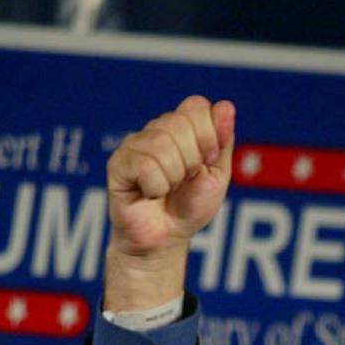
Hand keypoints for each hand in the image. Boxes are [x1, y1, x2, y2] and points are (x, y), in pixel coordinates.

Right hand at [104, 96, 235, 310]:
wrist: (167, 238)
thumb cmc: (190, 205)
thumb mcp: (218, 174)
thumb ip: (222, 141)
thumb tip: (226, 106)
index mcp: (183, 125)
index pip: (198, 106)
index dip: (209, 136)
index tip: (208, 161)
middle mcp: (157, 129)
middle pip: (180, 123)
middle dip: (192, 160)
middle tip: (185, 180)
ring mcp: (135, 144)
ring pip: (162, 145)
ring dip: (174, 177)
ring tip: (168, 189)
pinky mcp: (118, 163)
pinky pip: (145, 166)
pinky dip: (156, 187)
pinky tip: (151, 194)